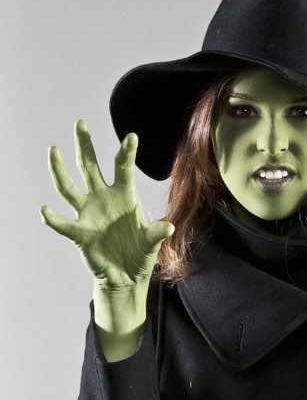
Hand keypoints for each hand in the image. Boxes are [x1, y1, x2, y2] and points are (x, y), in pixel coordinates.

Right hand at [40, 119, 172, 288]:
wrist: (126, 276)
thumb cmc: (140, 254)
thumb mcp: (151, 244)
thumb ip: (156, 234)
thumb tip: (168, 227)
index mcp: (125, 195)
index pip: (123, 168)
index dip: (126, 153)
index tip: (132, 136)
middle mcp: (103, 198)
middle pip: (89, 167)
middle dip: (84, 145)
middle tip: (80, 123)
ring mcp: (88, 213)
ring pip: (69, 187)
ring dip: (59, 170)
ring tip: (53, 150)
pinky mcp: (79, 233)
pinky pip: (63, 223)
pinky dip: (52, 218)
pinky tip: (44, 210)